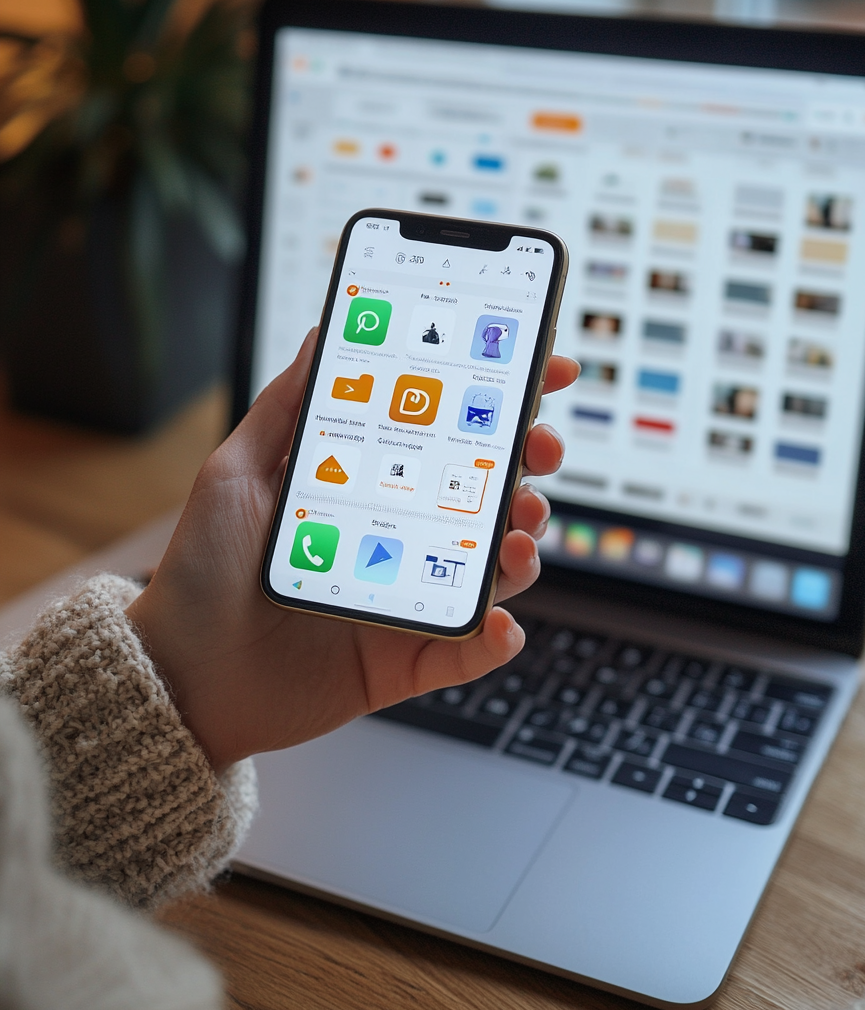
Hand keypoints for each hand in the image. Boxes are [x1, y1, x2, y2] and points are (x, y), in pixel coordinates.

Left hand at [127, 331, 578, 771]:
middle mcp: (399, 539)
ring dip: (522, 544)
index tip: (543, 370)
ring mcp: (408, 599)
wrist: (177, 676)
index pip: (448, 437)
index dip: (502, 403)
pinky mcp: (406, 661)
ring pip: (492, 568)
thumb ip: (286, 407)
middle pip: (488, 495)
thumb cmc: (199, 572)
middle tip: (538, 450)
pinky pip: (466, 650)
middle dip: (529, 466)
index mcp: (369, 488)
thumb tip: (327, 333)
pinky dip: (494, 637)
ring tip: (517, 531)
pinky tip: (497, 621)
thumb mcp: (235, 474)